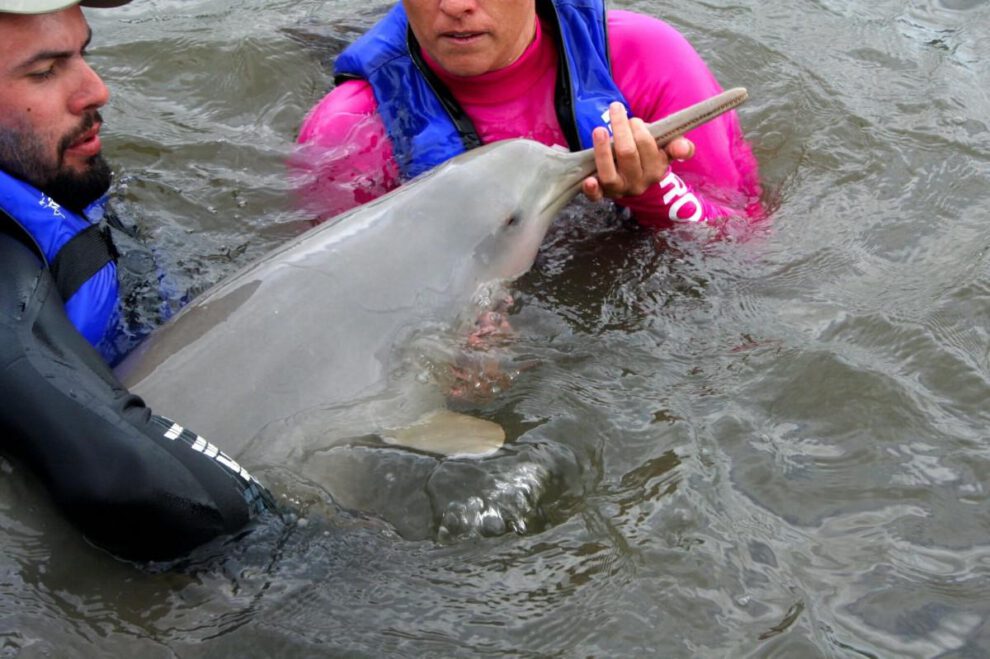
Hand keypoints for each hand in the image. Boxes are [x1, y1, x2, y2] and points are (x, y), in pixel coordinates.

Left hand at [581, 102, 695, 201]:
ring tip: (599, 130)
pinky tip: (588, 180)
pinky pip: (595, 196)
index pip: (647, 146)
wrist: (629, 173)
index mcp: (656, 170)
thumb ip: (678, 146)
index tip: (633, 120)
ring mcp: (619, 189)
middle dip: (621, 129)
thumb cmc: (646, 153)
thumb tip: (682, 148)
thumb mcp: (665, 149)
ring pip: (610, 174)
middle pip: (627, 154)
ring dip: (602, 151)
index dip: (638, 129)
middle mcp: (638, 183)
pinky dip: (591, 189)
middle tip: (616, 111)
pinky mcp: (602, 194)